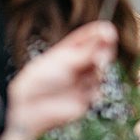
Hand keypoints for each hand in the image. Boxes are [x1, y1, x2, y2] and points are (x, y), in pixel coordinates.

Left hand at [0, 22, 116, 139]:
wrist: (31, 108)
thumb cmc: (39, 80)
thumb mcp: (62, 61)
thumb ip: (85, 51)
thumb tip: (105, 36)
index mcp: (68, 51)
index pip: (88, 38)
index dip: (99, 33)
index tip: (109, 31)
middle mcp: (78, 64)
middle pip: (100, 53)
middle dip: (105, 49)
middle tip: (106, 50)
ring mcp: (83, 81)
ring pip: (101, 72)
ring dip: (99, 69)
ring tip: (92, 68)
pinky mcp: (86, 98)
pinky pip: (98, 91)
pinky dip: (93, 89)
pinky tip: (82, 91)